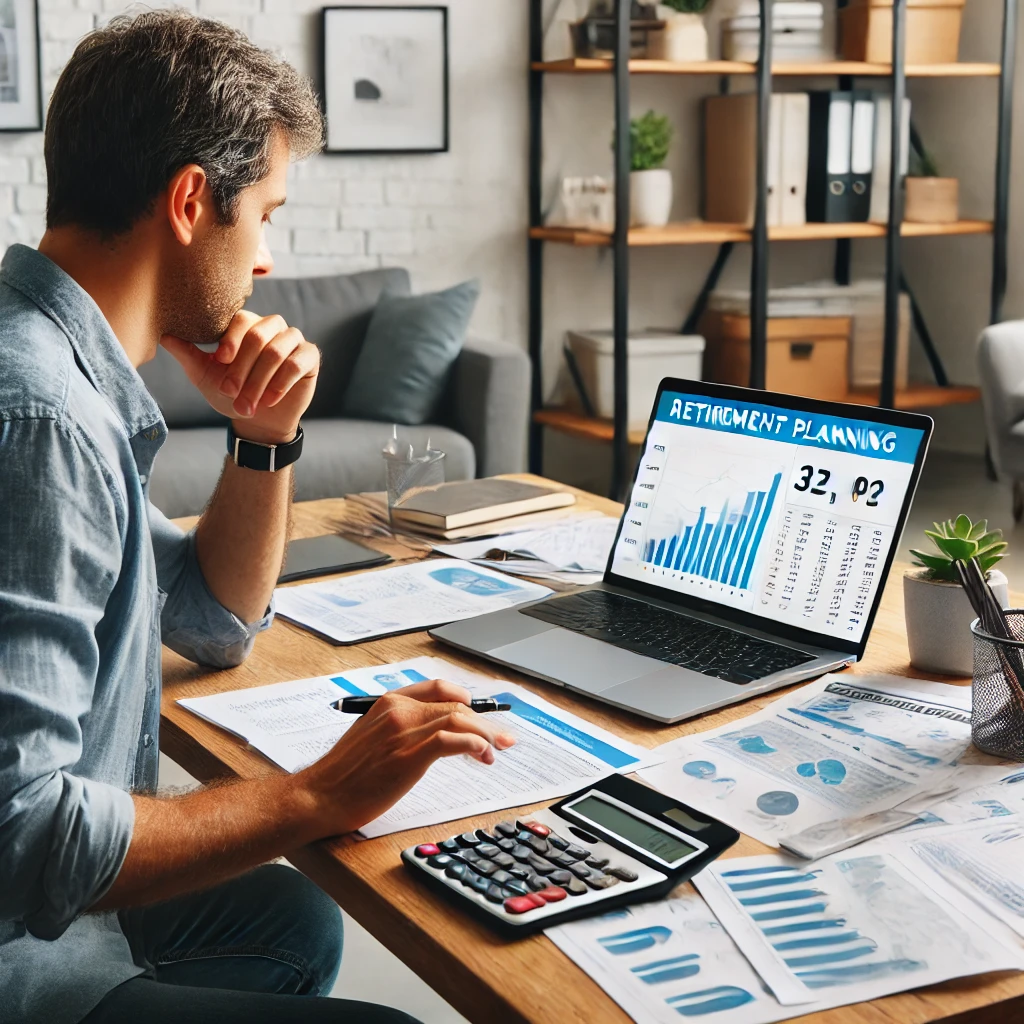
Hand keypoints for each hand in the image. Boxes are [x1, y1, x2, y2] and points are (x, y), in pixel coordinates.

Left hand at [161, 311, 320, 444]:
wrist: (259, 421)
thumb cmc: (232, 393)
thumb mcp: (204, 375)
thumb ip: (188, 354)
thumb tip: (163, 335)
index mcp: (247, 325)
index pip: (241, 319)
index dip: (231, 339)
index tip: (220, 360)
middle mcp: (272, 326)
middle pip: (259, 336)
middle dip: (242, 368)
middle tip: (230, 391)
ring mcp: (293, 340)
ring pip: (277, 351)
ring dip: (259, 381)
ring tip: (249, 404)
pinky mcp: (310, 357)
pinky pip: (297, 363)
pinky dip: (282, 382)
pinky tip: (270, 399)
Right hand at [297, 678, 516, 837]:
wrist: (319, 797)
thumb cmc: (343, 775)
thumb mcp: (370, 737)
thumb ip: (398, 728)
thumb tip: (431, 735)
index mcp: (388, 702)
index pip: (438, 688)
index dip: (465, 698)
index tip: (480, 715)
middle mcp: (398, 710)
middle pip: (455, 705)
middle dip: (485, 721)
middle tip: (502, 738)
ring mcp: (404, 731)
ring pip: (459, 719)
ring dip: (486, 734)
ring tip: (496, 751)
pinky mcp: (409, 756)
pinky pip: (453, 739)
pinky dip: (475, 744)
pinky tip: (482, 754)